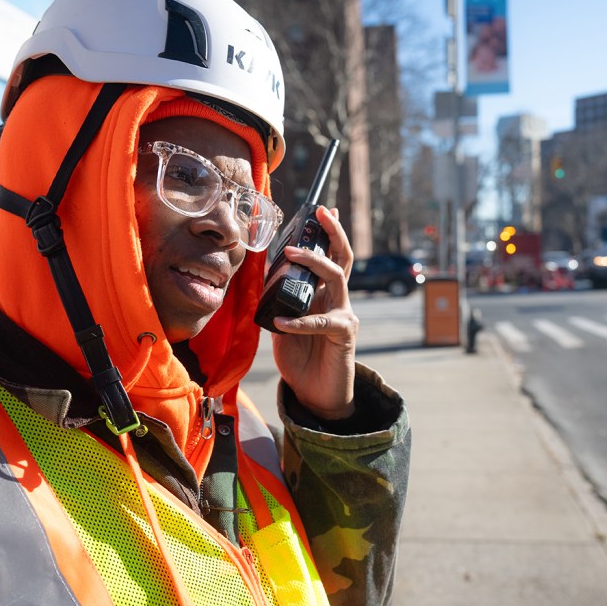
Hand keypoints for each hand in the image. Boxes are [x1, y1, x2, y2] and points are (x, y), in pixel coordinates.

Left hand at [270, 206, 357, 420]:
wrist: (316, 395)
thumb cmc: (301, 359)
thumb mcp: (282, 326)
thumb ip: (279, 304)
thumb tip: (261, 283)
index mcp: (324, 294)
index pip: (329, 257)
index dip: (328, 234)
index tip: (321, 211)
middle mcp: (338, 299)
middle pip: (342, 257)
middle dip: (332, 232)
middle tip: (320, 213)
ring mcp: (344, 314)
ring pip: (336, 277)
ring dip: (313, 262)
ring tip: (290, 254)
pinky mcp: (344, 335)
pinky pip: (321, 321)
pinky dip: (299, 321)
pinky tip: (281, 324)